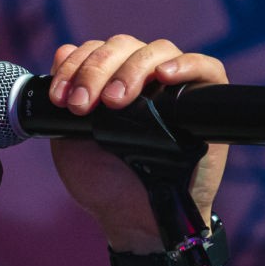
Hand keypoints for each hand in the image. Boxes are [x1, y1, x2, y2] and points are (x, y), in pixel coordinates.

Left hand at [46, 36, 229, 254]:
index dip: (75, 65)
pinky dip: (185, 65)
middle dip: (96, 69)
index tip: (59, 98)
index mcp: (110, 80)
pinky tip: (165, 76)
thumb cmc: (103, 182)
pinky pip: (205, 67)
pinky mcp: (204, 102)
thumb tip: (63, 50)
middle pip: (123, 46)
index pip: (95, 50)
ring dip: (131, 70)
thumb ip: (62, 98)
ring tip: (114, 102)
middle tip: (83, 105)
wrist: (132, 219)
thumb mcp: (69, 138)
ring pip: (157, 51)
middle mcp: (142, 77)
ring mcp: (174, 87)